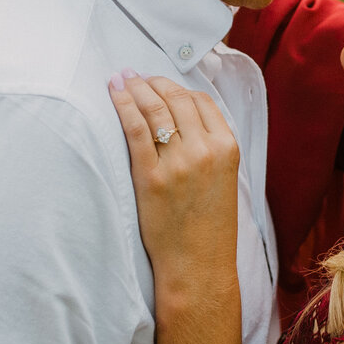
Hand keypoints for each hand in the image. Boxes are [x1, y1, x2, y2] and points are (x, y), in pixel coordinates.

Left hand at [107, 71, 239, 307]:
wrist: (198, 267)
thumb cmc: (209, 229)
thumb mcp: (224, 181)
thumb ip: (211, 149)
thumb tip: (185, 120)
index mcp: (228, 149)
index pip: (202, 101)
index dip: (178, 87)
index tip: (161, 84)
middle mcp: (206, 150)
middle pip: (177, 99)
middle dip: (154, 83)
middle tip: (137, 76)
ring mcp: (178, 163)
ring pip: (156, 108)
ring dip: (137, 87)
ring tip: (122, 79)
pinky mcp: (151, 177)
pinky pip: (136, 128)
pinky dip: (123, 105)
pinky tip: (115, 92)